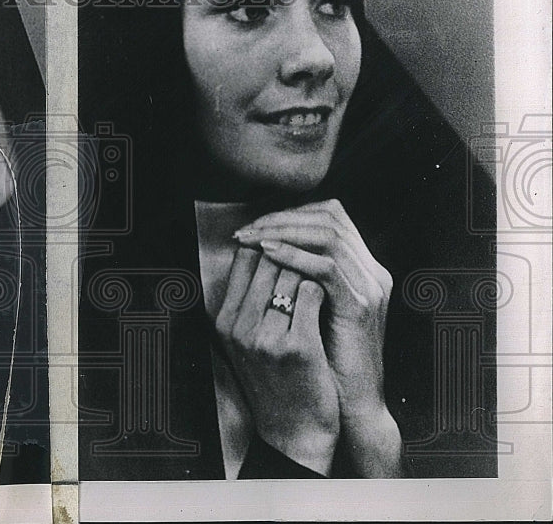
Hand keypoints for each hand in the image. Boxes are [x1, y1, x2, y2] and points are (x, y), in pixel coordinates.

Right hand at [215, 248, 339, 474]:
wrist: (294, 430)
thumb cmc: (275, 380)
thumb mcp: (247, 341)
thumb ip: (247, 302)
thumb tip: (263, 250)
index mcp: (223, 320)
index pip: (243, 258)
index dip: (270, 244)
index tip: (291, 245)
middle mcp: (238, 326)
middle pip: (266, 260)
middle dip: (293, 251)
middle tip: (313, 255)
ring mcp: (265, 336)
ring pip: (290, 272)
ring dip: (310, 267)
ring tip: (322, 273)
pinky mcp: (296, 346)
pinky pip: (310, 293)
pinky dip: (323, 287)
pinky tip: (330, 294)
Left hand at [234, 199, 401, 475]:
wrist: (351, 406)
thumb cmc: (324, 361)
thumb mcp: (312, 310)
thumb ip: (299, 279)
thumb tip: (261, 245)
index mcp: (363, 268)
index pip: (330, 215)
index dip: (290, 213)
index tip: (255, 224)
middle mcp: (371, 271)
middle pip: (329, 217)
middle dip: (283, 218)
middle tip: (248, 228)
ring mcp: (370, 287)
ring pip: (328, 236)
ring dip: (284, 231)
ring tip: (251, 237)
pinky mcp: (360, 307)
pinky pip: (327, 268)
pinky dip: (295, 256)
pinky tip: (268, 254)